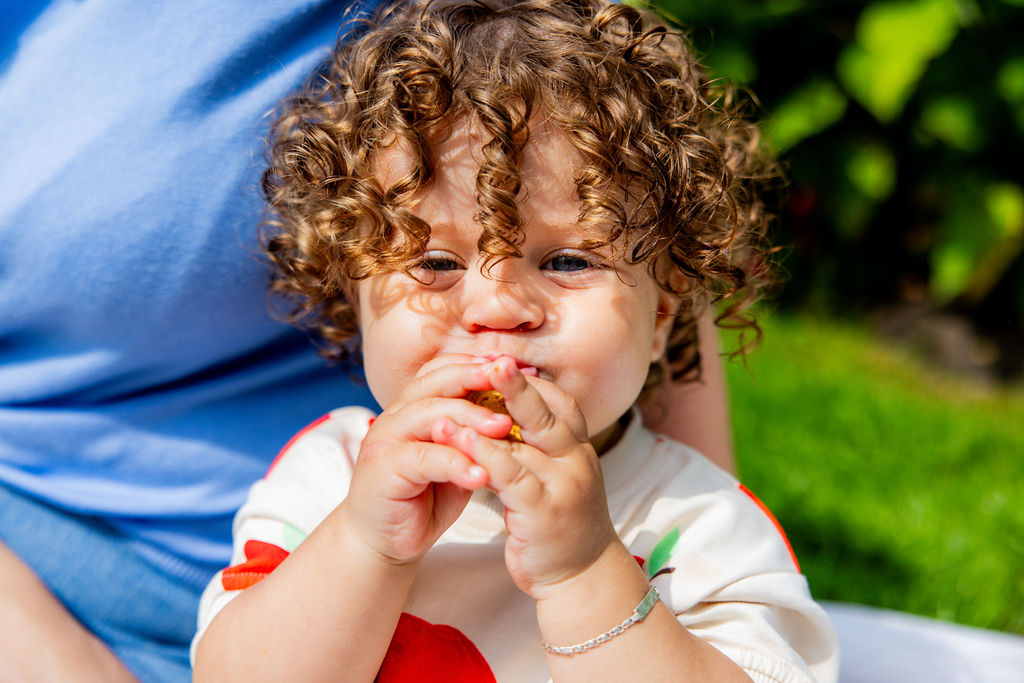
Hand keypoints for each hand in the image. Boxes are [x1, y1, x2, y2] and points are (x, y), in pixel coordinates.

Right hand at [340, 355, 514, 565]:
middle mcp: (396, 416)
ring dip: (470, 419)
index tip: (513, 368)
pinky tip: (481, 474)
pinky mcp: (382, 469)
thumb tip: (516, 410)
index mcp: (413, 407)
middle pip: (436, 382)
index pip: (442, 371)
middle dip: (477, 380)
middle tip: (514, 388)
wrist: (384, 541)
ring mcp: (385, 439)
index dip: (476, 364)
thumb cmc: (425, 498)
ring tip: (505, 429)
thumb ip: (475, 435)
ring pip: (429, 414)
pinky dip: (455, 463)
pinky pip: (424, 458)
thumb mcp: (457, 459)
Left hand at [431, 356, 620, 598]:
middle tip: (492, 360)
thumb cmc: (557, 520)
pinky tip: (459, 444)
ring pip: (524, 442)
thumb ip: (537, 443)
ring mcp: (564, 485)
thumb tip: (504, 408)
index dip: (529, 381)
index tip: (497, 359)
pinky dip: (483, 456)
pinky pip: (511, 476)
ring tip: (452, 404)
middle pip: (546, 412)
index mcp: (579, 447)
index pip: (559, 400)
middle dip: (516, 385)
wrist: (581, 576)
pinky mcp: (544, 511)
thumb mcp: (554, 474)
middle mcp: (577, 460)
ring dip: (484, 421)